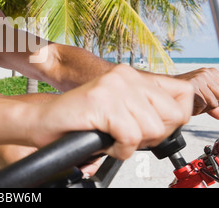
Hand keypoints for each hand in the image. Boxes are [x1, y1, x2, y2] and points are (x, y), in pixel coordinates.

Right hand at [36, 65, 192, 160]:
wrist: (43, 121)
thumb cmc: (80, 120)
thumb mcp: (119, 108)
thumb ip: (145, 107)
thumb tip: (176, 117)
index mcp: (130, 74)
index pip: (181, 91)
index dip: (175, 117)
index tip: (157, 128)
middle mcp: (124, 76)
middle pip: (172, 114)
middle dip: (155, 135)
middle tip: (130, 137)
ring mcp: (112, 87)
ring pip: (152, 128)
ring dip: (133, 144)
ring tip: (112, 139)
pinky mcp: (100, 102)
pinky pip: (130, 136)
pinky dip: (120, 149)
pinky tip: (106, 143)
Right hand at [175, 67, 218, 118]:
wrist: (161, 88)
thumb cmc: (181, 93)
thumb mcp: (201, 98)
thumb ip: (213, 106)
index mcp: (211, 72)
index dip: (214, 102)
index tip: (201, 100)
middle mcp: (206, 72)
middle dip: (208, 106)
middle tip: (194, 102)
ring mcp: (199, 77)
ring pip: (213, 104)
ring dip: (201, 109)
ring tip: (189, 103)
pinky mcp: (192, 85)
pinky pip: (203, 105)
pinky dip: (195, 110)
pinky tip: (186, 104)